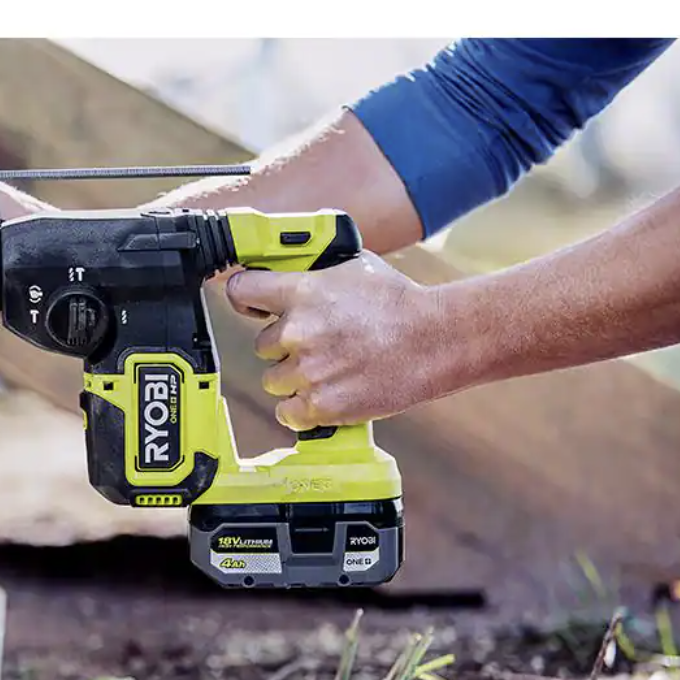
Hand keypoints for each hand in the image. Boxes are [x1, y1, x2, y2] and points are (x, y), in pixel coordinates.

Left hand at [225, 254, 452, 427]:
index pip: (242, 291)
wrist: (436, 341)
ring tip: (330, 368)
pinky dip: (302, 409)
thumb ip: (313, 272)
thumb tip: (286, 267)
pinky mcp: (321, 405)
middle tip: (319, 343)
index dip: (246, 298)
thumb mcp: (353, 267)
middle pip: (262, 345)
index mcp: (303, 292)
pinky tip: (326, 393)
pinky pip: (287, 413)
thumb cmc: (399, 303)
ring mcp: (308, 371)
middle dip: (285, 346)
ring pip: (275, 380)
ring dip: (295, 378)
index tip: (252, 305)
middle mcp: (298, 331)